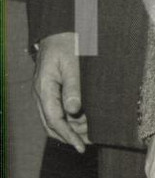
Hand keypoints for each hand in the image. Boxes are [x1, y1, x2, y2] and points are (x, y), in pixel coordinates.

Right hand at [33, 31, 89, 151]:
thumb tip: (73, 111)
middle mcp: (40, 93)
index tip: (81, 146)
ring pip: (52, 120)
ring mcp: (43, 93)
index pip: (54, 120)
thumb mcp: (73, 64)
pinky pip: (56, 111)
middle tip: (89, 143)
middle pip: (51, 125)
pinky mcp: (50, 91)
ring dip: (70, 130)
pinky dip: (68, 120)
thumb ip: (73, 87)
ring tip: (90, 134)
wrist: (59, 31)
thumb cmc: (67, 44)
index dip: (68, 136)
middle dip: (69, 136)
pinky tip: (83, 122)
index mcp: (44, 88)